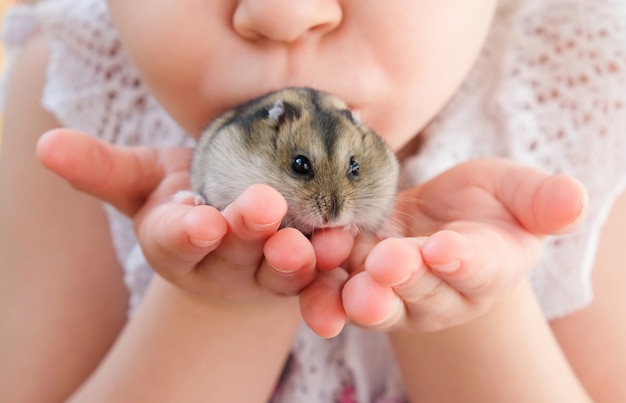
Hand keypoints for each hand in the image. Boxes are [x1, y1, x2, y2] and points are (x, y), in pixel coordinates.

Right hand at [35, 129, 324, 309]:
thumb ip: (103, 169)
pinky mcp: (303, 276)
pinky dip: (332, 268)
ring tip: (317, 242)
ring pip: (281, 271)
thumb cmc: (183, 198)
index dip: (186, 233)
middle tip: (264, 207)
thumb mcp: (144, 181)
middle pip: (234, 250)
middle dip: (248, 231)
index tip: (199, 221)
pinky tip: (347, 246)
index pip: (176, 240)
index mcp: (176, 241)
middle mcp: (219, 263)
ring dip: (299, 258)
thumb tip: (46, 146)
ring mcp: (262, 274)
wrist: (229, 232)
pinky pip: (321, 276)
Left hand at [302, 159, 587, 334]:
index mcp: (485, 267)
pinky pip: (334, 293)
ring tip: (338, 278)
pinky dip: (318, 290)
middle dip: (403, 279)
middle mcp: (439, 292)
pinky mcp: (354, 283)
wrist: (439, 221)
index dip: (463, 260)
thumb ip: (542, 200)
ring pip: (374, 300)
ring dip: (354, 294)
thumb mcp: (516, 193)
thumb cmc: (485, 205)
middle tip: (386, 265)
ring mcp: (394, 293)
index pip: (477, 267)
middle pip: (421, 290)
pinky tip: (301, 276)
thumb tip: (576, 198)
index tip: (446, 249)